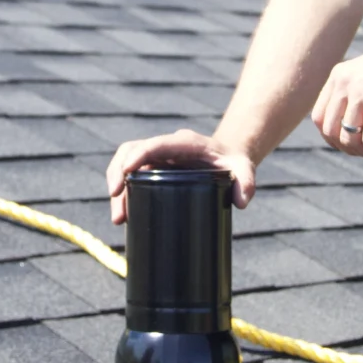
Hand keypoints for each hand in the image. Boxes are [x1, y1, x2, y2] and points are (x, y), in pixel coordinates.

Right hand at [106, 129, 255, 224]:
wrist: (228, 158)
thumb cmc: (233, 162)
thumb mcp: (243, 170)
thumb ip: (246, 183)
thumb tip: (242, 201)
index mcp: (184, 143)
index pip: (156, 144)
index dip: (139, 155)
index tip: (126, 173)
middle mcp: (166, 148)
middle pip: (131, 151)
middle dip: (118, 174)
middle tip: (116, 203)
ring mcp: (157, 158)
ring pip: (126, 165)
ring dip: (118, 189)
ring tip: (119, 219)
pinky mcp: (154, 170)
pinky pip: (132, 177)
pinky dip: (124, 194)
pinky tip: (125, 216)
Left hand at [310, 34, 362, 157]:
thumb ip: (356, 96)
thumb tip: (345, 133)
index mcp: (339, 75)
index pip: (319, 118)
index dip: (335, 137)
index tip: (358, 140)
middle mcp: (344, 82)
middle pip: (330, 132)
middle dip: (351, 148)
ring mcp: (360, 91)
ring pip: (349, 140)